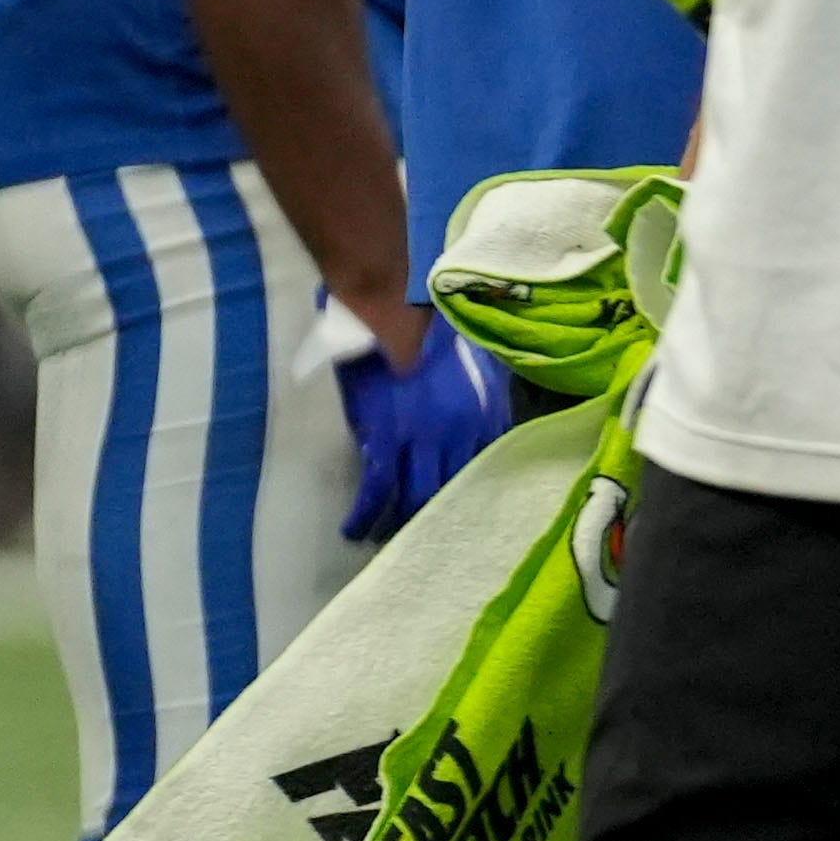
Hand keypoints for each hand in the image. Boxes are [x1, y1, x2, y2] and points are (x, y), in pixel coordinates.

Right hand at [333, 317, 515, 543]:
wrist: (397, 301)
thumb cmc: (433, 324)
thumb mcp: (474, 363)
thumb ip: (476, 398)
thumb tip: (469, 424)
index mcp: (486, 415)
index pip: (483, 469)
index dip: (470, 495)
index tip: (460, 512)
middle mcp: (462, 433)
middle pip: (452, 490)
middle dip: (436, 518)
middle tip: (422, 537)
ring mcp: (424, 438)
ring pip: (416, 496)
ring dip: (398, 522)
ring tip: (382, 538)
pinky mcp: (386, 437)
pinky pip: (376, 488)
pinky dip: (363, 514)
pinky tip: (353, 529)